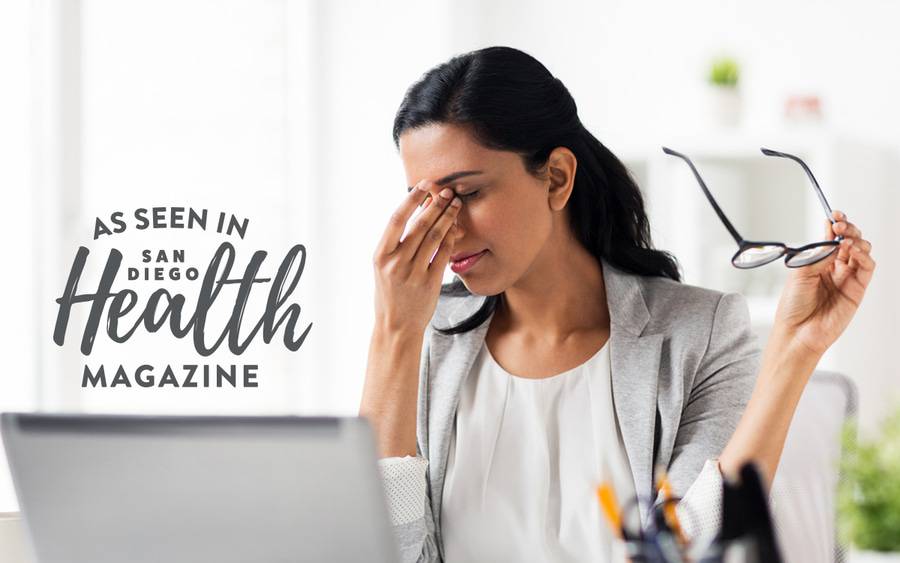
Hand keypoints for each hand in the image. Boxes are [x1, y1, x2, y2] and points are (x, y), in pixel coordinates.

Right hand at [372, 179, 461, 333]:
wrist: (396, 326)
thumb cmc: (390, 293)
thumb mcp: (384, 267)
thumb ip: (396, 243)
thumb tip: (417, 212)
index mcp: (380, 255)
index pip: (397, 219)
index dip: (412, 200)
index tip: (424, 185)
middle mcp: (395, 263)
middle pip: (419, 225)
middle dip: (436, 204)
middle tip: (447, 191)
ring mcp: (413, 274)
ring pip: (435, 237)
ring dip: (447, 217)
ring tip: (455, 205)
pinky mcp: (430, 283)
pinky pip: (443, 254)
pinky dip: (451, 238)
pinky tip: (455, 228)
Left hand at [773, 210, 875, 356]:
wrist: (797, 332)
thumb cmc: (793, 306)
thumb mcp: (800, 274)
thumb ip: (818, 255)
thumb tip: (832, 237)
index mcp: (818, 262)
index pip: (832, 238)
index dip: (835, 224)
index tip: (833, 214)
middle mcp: (835, 268)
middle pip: (850, 241)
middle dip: (848, 228)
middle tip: (839, 224)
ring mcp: (847, 278)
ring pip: (862, 251)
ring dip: (857, 239)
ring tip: (845, 237)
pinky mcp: (857, 290)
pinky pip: (867, 268)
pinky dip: (864, 255)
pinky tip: (853, 251)